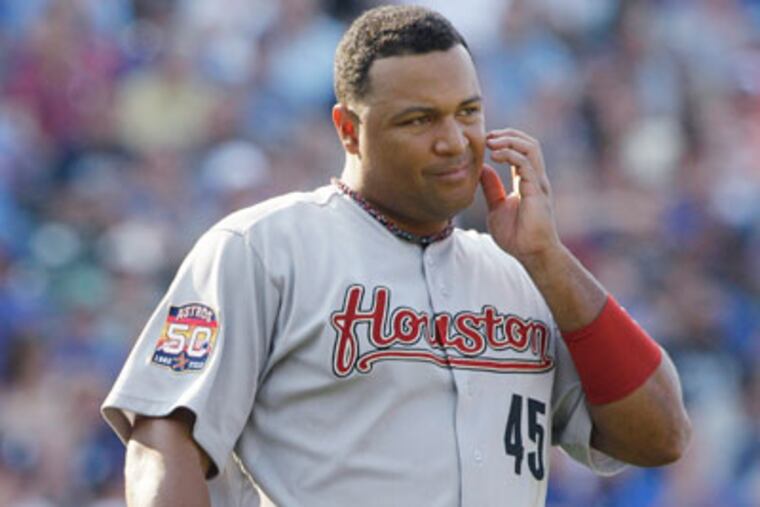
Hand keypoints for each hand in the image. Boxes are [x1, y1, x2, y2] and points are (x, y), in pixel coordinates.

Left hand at [480, 129, 560, 262]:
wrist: (531, 254)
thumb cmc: (517, 236)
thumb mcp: (496, 207)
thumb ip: (491, 188)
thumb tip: (482, 170)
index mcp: (527, 180)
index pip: (521, 150)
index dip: (505, 140)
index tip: (485, 140)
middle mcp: (535, 178)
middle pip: (529, 143)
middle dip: (508, 134)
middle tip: (487, 135)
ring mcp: (538, 183)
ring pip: (531, 148)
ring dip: (510, 139)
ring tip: (490, 141)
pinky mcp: (536, 191)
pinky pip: (526, 164)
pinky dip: (510, 154)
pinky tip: (494, 155)